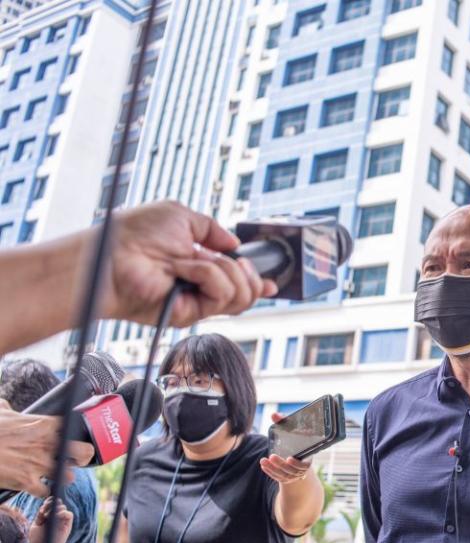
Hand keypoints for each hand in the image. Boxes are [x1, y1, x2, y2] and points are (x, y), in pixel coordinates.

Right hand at [0, 405, 81, 495]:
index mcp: (44, 424)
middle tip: (77, 460)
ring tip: (58, 475)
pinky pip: (46, 491)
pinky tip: (40, 488)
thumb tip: (6, 407)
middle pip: (83, 452)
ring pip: (69, 476)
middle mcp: (47, 444)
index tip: (73, 439)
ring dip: (64, 477)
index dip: (76, 434)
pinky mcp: (27, 482)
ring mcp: (39, 464)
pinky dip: (44, 492)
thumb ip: (8, 409)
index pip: (75, 427)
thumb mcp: (0, 412)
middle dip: (83, 457)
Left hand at [28, 497, 73, 542]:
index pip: (51, 504)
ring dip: (57, 508)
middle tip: (44, 510)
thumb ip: (39, 516)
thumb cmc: (37, 541)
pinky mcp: (67, 526)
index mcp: (48, 517)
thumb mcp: (35, 526)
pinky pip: (70, 515)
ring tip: (49, 514)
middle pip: (58, 504)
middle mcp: (55, 518)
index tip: (43, 504)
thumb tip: (44, 507)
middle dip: (52, 504)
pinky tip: (57, 515)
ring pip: (64, 508)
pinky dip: (64, 513)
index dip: (49, 501)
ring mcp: (62, 522)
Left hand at [102, 201, 277, 326]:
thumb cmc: (135, 233)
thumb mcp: (182, 216)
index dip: (260, 283)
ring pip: (242, 296)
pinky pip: (221, 295)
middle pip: (249, 293)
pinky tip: (183, 268)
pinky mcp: (190, 314)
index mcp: (202, 266)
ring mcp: (197, 302)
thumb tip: (233, 244)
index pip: (240, 282)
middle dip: (249, 273)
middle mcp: (202, 287)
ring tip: (193, 261)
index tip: (272, 281)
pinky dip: (206, 275)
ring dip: (224, 271)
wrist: (112, 254)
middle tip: (235, 260)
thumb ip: (212, 229)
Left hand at [261, 413, 312, 482]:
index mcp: (307, 458)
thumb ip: (284, 423)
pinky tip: (263, 465)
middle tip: (272, 456)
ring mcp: (293, 475)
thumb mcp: (293, 432)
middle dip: (281, 464)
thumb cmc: (295, 440)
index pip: (305, 464)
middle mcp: (301, 469)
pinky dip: (270, 472)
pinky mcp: (285, 478)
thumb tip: (274, 414)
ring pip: (283, 475)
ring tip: (264, 460)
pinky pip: (278, 477)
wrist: (298, 456)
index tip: (289, 458)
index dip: (297, 463)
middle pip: (292, 470)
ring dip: (273, 468)